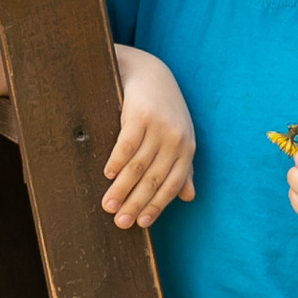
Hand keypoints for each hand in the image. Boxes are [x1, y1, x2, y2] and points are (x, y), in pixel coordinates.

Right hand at [104, 45, 195, 225]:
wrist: (150, 73)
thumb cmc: (164, 111)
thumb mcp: (179, 138)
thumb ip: (184, 168)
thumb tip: (189, 197)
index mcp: (187, 148)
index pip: (171, 184)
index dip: (156, 206)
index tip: (141, 223)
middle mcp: (175, 139)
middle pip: (153, 179)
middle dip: (135, 203)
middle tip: (120, 222)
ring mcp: (158, 126)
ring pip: (138, 166)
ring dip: (121, 188)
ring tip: (108, 205)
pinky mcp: (139, 114)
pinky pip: (126, 145)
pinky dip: (116, 162)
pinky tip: (108, 175)